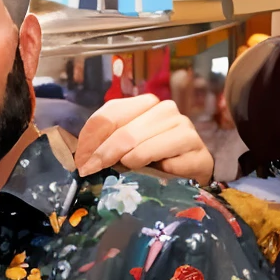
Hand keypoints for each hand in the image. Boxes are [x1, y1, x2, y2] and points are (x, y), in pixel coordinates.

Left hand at [75, 94, 213, 181]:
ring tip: (123, 171)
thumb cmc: (155, 157)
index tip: (81, 159)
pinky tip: (157, 176)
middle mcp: (166, 110)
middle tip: (90, 171)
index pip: (110, 113)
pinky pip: (170, 164)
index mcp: (145, 103)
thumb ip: (107, 142)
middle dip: (103, 154)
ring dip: (129, 162)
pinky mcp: (199, 152)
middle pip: (125, 131)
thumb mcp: (127, 145)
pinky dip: (158, 172)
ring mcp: (185, 129)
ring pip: (145, 146)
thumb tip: (82, 156)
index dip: (91, 137)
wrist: (192, 171)